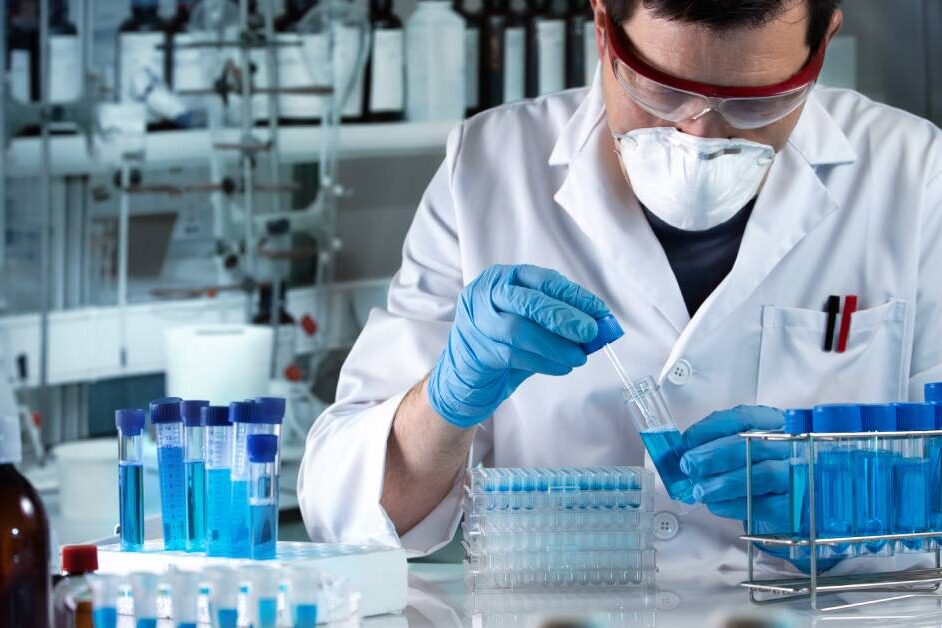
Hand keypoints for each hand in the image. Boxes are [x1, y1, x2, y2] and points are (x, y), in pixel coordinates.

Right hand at [427, 264, 609, 427]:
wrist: (465, 371)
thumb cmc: (502, 340)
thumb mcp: (529, 321)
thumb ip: (557, 319)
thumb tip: (598, 326)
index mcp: (503, 278)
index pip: (543, 281)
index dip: (574, 296)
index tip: (600, 311)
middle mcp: (486, 294)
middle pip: (528, 301)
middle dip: (563, 317)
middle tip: (590, 332)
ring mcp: (477, 322)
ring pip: (519, 330)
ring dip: (555, 345)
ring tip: (579, 356)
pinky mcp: (476, 350)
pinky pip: (513, 355)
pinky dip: (543, 362)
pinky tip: (561, 367)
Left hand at [679, 406, 840, 571]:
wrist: (799, 500)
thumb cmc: (763, 467)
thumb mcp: (745, 447)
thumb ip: (715, 444)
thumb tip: (679, 451)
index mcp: (776, 423)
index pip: (744, 417)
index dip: (711, 428)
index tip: (687, 440)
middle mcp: (792, 446)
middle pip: (752, 445)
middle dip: (714, 455)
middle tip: (688, 465)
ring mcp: (799, 475)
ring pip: (762, 475)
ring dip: (723, 482)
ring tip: (699, 490)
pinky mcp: (797, 506)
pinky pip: (766, 506)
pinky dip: (735, 505)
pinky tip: (716, 504)